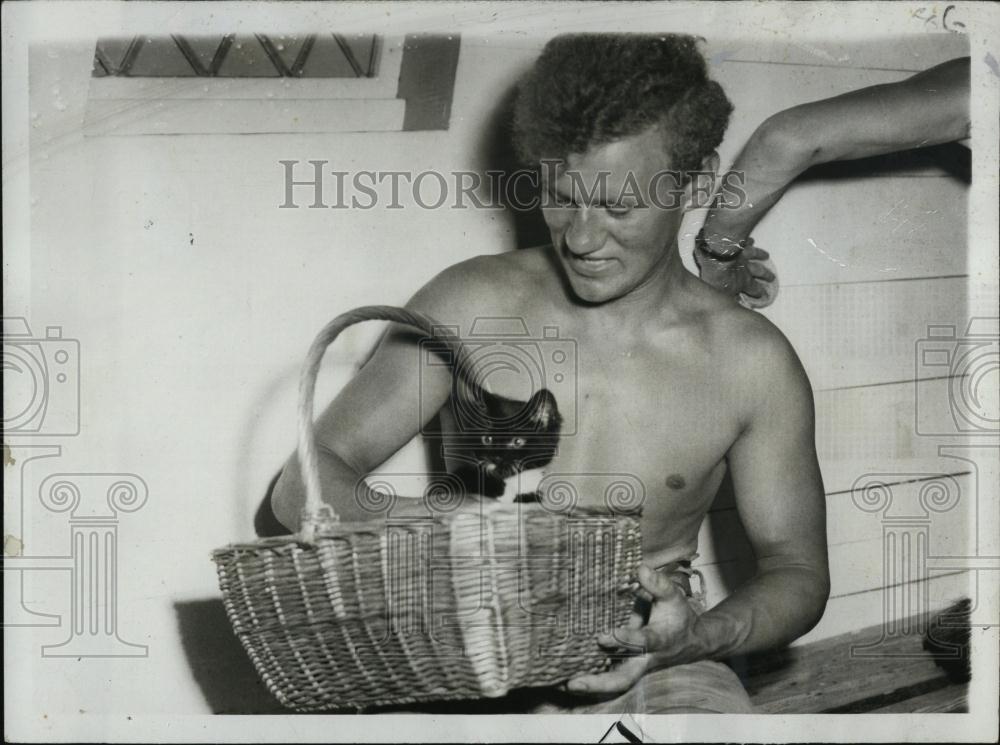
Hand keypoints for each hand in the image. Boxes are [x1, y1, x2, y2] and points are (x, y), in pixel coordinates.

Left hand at [563, 564, 701, 697]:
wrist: (691, 642)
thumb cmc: (678, 617)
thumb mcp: (673, 597)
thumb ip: (657, 584)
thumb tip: (639, 569)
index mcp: (659, 640)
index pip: (643, 642)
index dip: (626, 640)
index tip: (605, 636)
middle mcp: (645, 659)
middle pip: (624, 678)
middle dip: (599, 682)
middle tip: (573, 683)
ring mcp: (636, 667)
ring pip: (614, 682)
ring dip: (591, 686)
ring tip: (564, 685)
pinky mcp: (628, 667)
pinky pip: (610, 677)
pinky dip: (592, 680)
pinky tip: (567, 679)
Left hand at [694, 239, 775, 304]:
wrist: (715, 257)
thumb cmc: (716, 277)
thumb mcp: (721, 294)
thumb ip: (728, 298)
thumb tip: (735, 304)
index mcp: (743, 282)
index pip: (754, 289)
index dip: (759, 293)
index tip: (763, 295)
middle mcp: (746, 268)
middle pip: (759, 271)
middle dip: (766, 275)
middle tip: (772, 277)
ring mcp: (743, 255)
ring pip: (755, 254)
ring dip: (761, 255)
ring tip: (766, 256)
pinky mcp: (739, 244)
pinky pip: (746, 242)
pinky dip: (749, 241)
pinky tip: (751, 240)